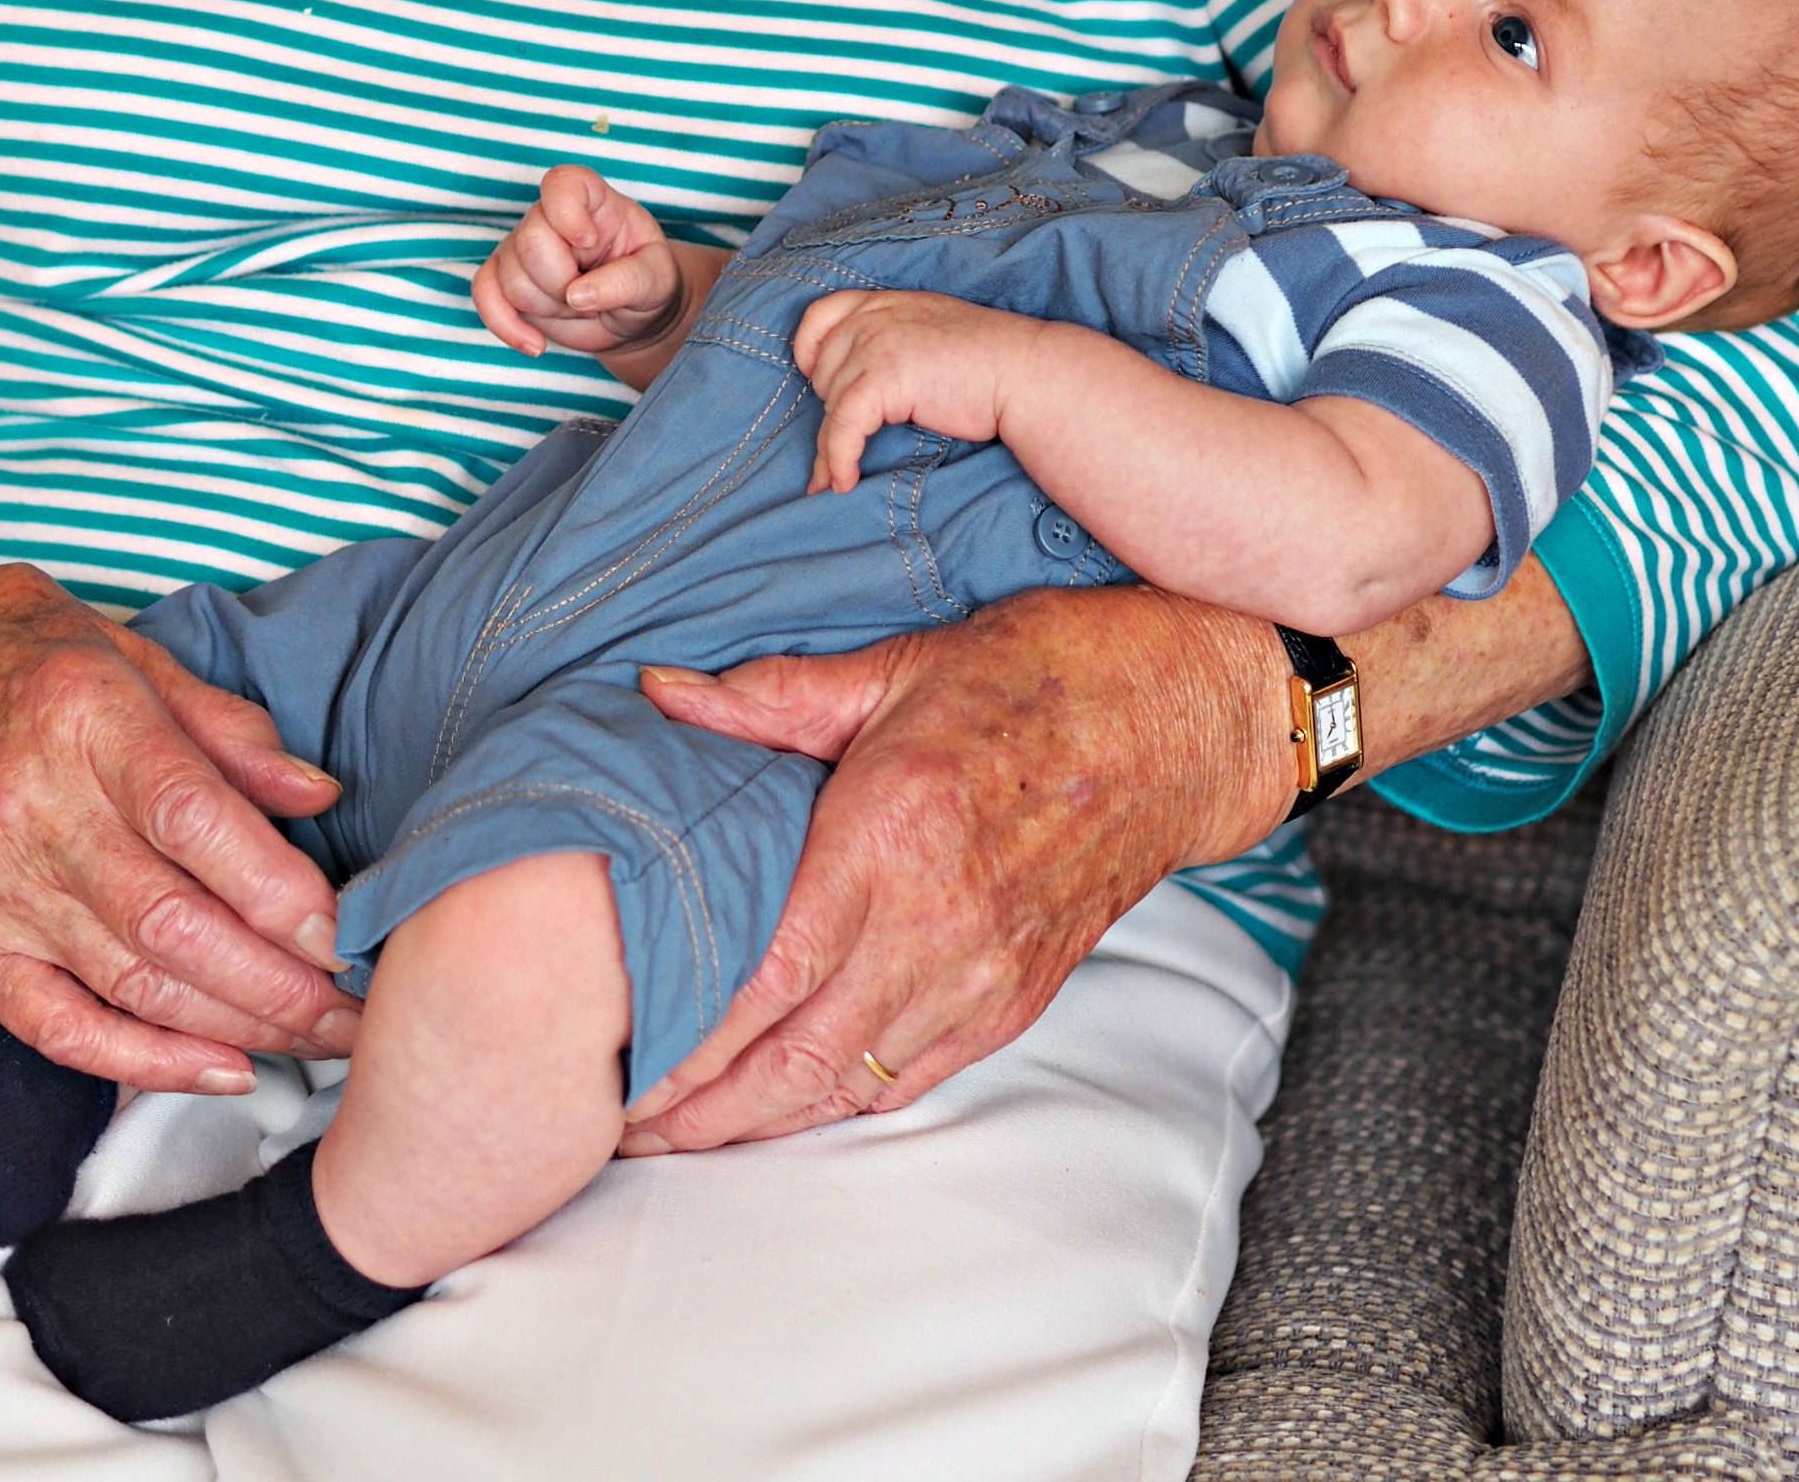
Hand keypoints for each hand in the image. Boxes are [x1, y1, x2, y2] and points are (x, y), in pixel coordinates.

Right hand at [0, 539, 362, 1093]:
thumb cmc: (28, 660)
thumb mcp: (133, 655)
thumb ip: (229, 732)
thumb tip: (320, 798)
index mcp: (82, 716)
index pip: (192, 819)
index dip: (277, 888)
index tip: (348, 933)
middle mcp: (26, 809)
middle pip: (169, 921)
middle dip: (278, 983)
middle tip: (357, 1011)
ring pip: (130, 983)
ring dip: (237, 1026)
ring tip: (317, 1039)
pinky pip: (61, 1029)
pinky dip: (146, 1063)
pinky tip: (224, 1068)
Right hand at [473, 163, 685, 359]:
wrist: (632, 316)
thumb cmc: (647, 283)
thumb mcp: (657, 280)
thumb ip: (626, 281)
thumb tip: (578, 295)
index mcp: (592, 201)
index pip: (561, 184)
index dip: (567, 213)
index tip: (589, 243)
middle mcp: (550, 217)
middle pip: (531, 242)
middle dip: (563, 283)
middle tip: (593, 296)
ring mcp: (521, 247)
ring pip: (512, 280)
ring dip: (551, 309)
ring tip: (580, 308)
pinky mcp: (504, 281)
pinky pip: (484, 295)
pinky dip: (506, 325)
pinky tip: (536, 344)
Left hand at [619, 587, 1297, 1150]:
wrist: (1179, 721)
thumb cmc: (1042, 676)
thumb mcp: (898, 666)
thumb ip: (770, 697)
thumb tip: (661, 689)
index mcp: (888, 837)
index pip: (762, 980)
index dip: (682, 1044)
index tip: (618, 1072)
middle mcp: (934, 926)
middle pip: (792, 1061)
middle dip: (700, 1111)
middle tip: (623, 1128)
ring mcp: (980, 975)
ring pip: (848, 1086)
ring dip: (760, 1121)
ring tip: (683, 1133)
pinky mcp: (1015, 999)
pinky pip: (910, 1078)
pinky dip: (840, 1104)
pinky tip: (789, 1106)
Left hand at [794, 287, 1038, 492]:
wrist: (1025, 372)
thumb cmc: (990, 361)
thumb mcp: (931, 331)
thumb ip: (895, 340)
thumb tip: (867, 387)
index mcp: (886, 303)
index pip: (822, 315)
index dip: (808, 349)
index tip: (811, 379)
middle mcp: (874, 318)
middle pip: (823, 369)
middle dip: (832, 408)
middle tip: (849, 442)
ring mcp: (876, 345)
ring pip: (829, 404)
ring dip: (830, 447)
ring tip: (837, 478)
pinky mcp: (883, 378)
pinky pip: (843, 427)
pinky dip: (837, 459)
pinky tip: (844, 482)